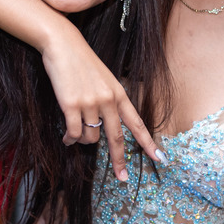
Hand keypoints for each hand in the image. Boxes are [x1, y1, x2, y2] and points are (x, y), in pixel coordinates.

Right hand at [40, 26, 161, 180]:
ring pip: (90, 138)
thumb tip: (103, 128)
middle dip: (120, 161)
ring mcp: (90, 103)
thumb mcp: (104, 79)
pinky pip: (74, 134)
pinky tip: (66, 137)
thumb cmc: (81, 62)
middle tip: (122, 178)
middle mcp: (108, 100)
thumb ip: (108, 101)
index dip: (148, 142)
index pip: (137, 123)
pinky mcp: (71, 105)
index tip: (160, 158)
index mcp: (119, 94)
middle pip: (117, 138)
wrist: (62, 45)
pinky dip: (69, 139)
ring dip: (82, 141)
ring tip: (74, 134)